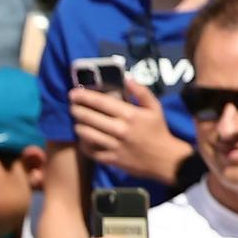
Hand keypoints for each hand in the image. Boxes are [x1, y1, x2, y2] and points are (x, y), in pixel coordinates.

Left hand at [69, 75, 187, 184]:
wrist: (165, 159)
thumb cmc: (158, 130)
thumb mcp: (155, 108)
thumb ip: (141, 92)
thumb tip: (127, 78)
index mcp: (130, 115)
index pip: (101, 102)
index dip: (84, 96)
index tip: (73, 93)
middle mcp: (120, 129)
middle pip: (89, 118)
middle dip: (77, 110)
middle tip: (72, 107)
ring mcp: (114, 146)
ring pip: (86, 134)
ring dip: (78, 126)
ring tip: (78, 122)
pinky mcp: (111, 160)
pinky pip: (90, 151)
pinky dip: (84, 144)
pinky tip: (84, 138)